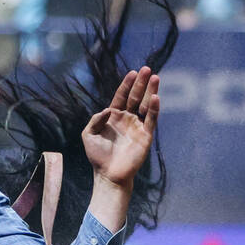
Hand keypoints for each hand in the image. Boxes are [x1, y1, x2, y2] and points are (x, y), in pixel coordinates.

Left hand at [82, 66, 159, 191]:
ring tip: (155, 77)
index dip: (127, 84)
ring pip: (145, 105)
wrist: (109, 175)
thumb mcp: (88, 135)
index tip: (133, 72)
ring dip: (151, 91)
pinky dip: (154, 108)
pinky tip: (156, 97)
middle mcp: (127, 119)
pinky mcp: (145, 136)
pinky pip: (151, 119)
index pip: (121, 96)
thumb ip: (95, 120)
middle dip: (141, 83)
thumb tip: (108, 110)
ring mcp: (137, 126)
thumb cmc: (97, 156)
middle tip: (148, 69)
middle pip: (135, 97)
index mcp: (114, 117)